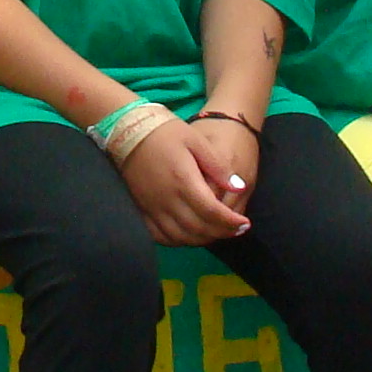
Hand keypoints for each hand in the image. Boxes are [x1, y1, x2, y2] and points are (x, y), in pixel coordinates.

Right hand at [119, 120, 248, 245]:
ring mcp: (152, 207)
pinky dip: (177, 241)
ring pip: (179, 237)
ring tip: (216, 233)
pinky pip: (159, 236)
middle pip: (197, 228)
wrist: (126, 130)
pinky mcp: (141, 210)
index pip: (211, 211)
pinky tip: (188, 235)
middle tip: (235, 231)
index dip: (230, 222)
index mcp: (183, 180)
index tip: (245, 224)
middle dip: (220, 233)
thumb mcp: (196, 139)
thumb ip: (217, 165)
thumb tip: (238, 186)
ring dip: (200, 239)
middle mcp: (167, 199)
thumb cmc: (165, 131)